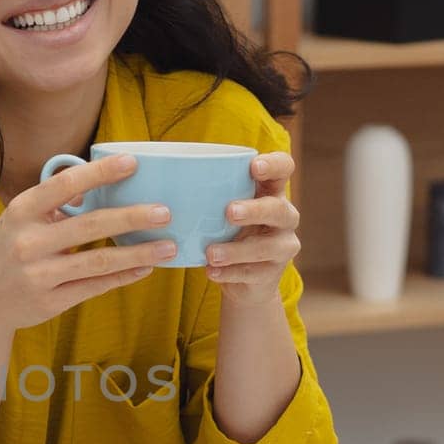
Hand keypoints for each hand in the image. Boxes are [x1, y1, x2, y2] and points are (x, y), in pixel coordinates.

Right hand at [0, 153, 176, 333]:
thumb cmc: (6, 251)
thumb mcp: (18, 220)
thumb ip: (53, 205)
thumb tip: (98, 186)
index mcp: (21, 211)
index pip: (65, 185)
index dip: (100, 172)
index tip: (133, 162)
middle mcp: (29, 242)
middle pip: (91, 225)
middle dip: (132, 217)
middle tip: (165, 211)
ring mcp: (40, 274)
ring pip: (99, 261)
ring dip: (139, 253)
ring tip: (168, 246)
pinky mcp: (51, 301)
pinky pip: (95, 286)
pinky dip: (123, 276)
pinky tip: (145, 268)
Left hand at [207, 151, 300, 306]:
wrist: (241, 278)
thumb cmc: (226, 231)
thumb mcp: (218, 209)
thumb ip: (204, 193)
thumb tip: (159, 173)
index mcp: (271, 191)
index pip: (284, 168)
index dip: (274, 165)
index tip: (254, 166)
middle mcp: (284, 216)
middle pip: (278, 208)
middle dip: (255, 210)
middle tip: (229, 212)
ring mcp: (282, 246)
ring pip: (267, 246)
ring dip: (237, 250)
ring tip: (211, 253)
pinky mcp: (273, 273)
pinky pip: (254, 273)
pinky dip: (230, 273)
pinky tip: (211, 271)